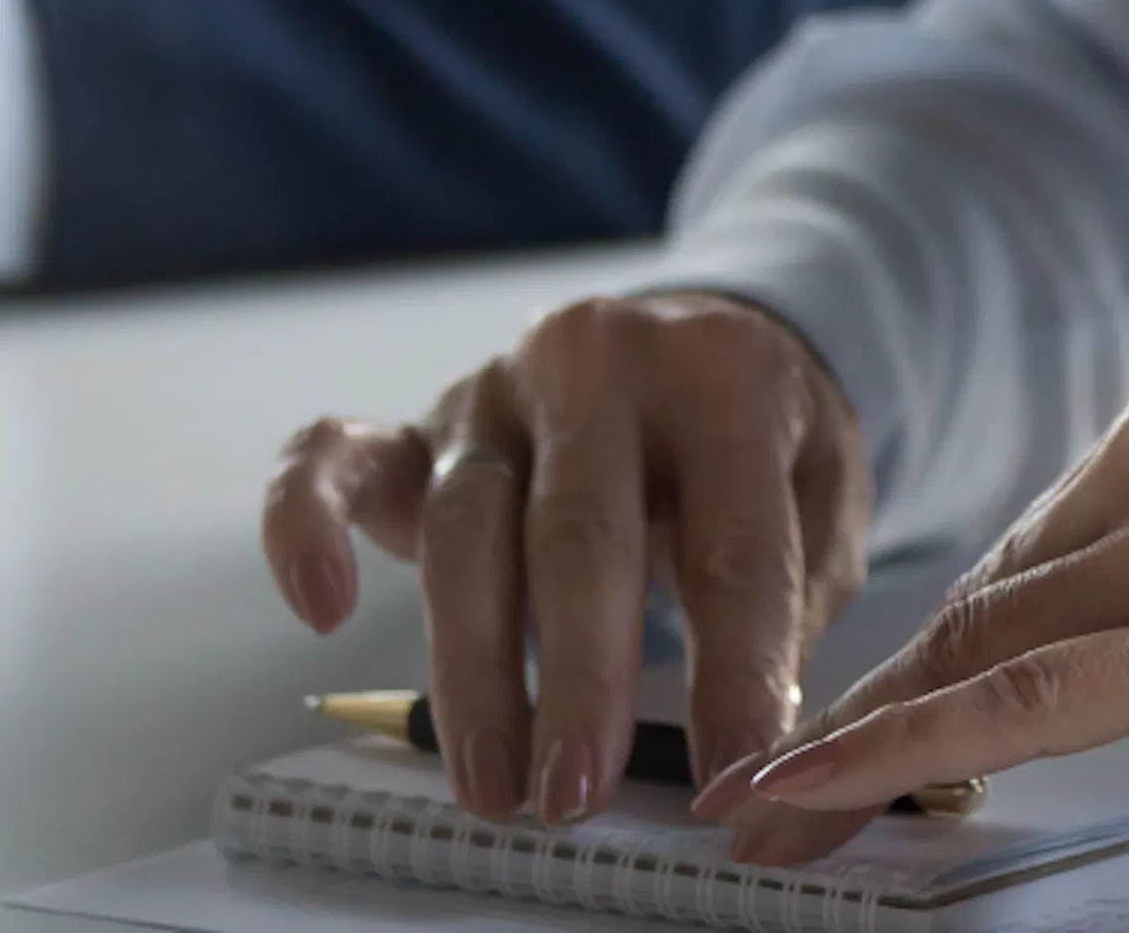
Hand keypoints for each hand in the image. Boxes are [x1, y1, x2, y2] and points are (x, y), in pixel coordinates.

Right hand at [260, 291, 869, 832]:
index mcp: (724, 377)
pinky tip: (320, 609)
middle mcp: (602, 363)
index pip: (733, 546)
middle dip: (580, 676)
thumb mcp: (823, 494)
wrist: (705, 335)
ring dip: (475, 667)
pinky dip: (304, 524)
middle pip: (583, 532)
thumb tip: (761, 752)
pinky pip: (332, 456)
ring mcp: (499, 388)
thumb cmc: (761, 443)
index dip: (736, 675)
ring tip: (493, 785)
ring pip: (469, 527)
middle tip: (576, 793)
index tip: (734, 780)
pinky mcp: (420, 422)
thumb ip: (795, 603)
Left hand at [704, 357, 1128, 859]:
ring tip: (774, 806)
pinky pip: (1032, 691)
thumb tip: (1121, 652)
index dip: (932, 649)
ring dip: (870, 734)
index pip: (1029, 551)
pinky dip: (913, 740)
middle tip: (773, 778)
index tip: (853, 712)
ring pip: (989, 642)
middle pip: (988, 597)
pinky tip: (833, 781)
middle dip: (877, 698)